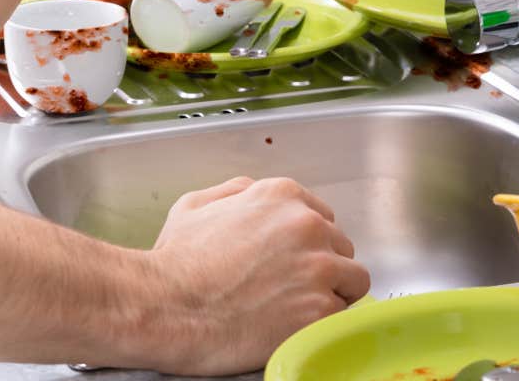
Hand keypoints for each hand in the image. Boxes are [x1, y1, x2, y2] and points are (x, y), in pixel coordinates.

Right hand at [137, 176, 368, 375]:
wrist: (166, 307)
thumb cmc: (174, 263)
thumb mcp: (194, 205)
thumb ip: (233, 192)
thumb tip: (252, 194)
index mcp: (281, 196)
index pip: (323, 217)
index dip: (308, 243)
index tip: (293, 261)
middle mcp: (307, 225)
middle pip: (341, 247)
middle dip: (322, 267)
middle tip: (291, 288)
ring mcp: (318, 268)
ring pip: (353, 281)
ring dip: (332, 294)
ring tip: (298, 309)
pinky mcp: (320, 311)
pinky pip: (342, 316)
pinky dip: (323, 324)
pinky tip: (294, 326)